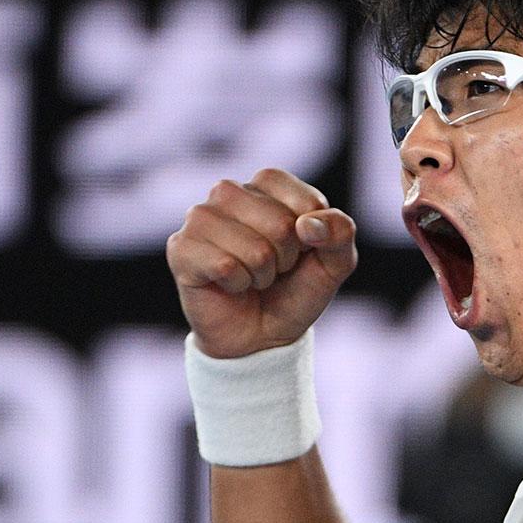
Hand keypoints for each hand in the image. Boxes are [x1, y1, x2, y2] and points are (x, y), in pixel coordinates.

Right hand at [166, 168, 357, 357]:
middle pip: (281, 225)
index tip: (299, 251)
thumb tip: (309, 224)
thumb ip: (340, 234)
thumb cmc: (293, 292)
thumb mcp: (333, 265)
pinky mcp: (181, 248)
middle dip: (286, 260)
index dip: (312, 238)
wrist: (259, 337)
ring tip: (251, 278)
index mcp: (266, 184)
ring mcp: (200, 217)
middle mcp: (229, 191)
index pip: (306, 201)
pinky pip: (225, 266)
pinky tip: (230, 285)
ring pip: (254, 248)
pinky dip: (238, 285)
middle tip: (272, 270)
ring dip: (261, 275)